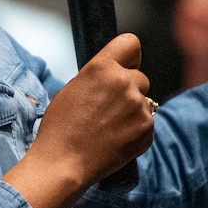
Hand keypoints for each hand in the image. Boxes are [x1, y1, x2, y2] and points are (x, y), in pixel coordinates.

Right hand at [28, 34, 155, 190]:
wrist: (64, 164)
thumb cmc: (60, 128)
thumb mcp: (71, 89)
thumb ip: (98, 77)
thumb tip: (113, 75)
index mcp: (102, 67)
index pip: (131, 43)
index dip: (129, 57)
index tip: (126, 66)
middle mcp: (124, 82)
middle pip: (140, 77)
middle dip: (130, 90)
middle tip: (109, 110)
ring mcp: (139, 106)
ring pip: (144, 102)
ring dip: (132, 112)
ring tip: (109, 128)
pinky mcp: (147, 128)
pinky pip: (147, 123)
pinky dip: (136, 130)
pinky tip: (115, 140)